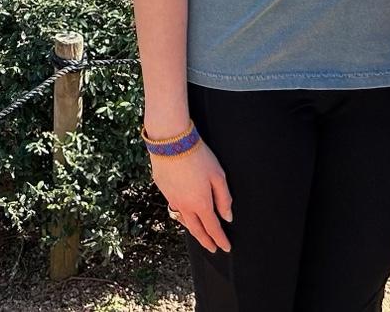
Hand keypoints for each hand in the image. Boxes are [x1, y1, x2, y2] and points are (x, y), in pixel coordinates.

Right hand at [152, 139, 232, 253]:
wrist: (170, 140)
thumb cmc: (198, 155)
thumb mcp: (218, 175)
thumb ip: (224, 198)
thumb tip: (227, 216)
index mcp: (201, 204)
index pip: (213, 228)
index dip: (220, 240)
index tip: (226, 247)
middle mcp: (185, 205)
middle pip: (196, 230)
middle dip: (206, 241)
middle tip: (212, 249)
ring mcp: (171, 198)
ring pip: (183, 220)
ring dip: (193, 230)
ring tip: (199, 234)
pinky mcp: (162, 188)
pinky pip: (174, 206)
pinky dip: (182, 214)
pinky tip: (185, 212)